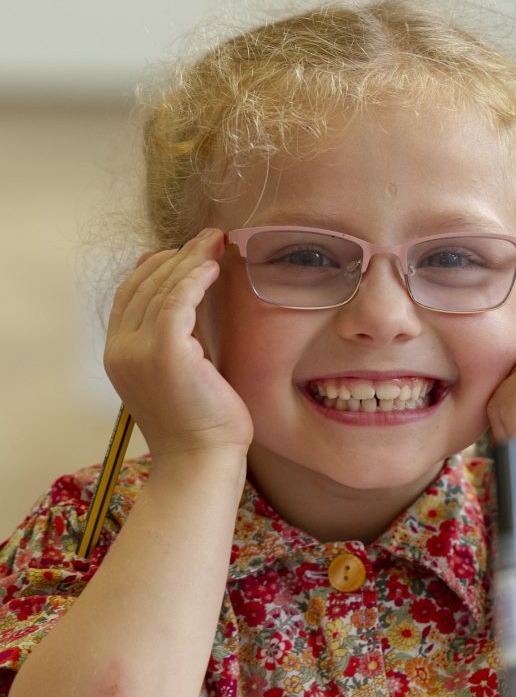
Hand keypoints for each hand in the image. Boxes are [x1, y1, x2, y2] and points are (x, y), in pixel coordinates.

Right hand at [104, 228, 252, 458]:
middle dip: (177, 255)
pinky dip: (194, 279)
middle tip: (209, 235)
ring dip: (190, 259)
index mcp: (118, 354)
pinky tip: (212, 267)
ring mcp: (139, 351)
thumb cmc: (200, 423)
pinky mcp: (166, 353)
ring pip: (161, 289)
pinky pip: (177, 301)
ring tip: (216, 241)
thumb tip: (189, 298)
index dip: (154, 266)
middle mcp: (121, 350)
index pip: (129, 294)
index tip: (184, 250)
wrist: (201, 460)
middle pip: (144, 285)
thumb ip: (173, 338)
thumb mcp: (177, 373)